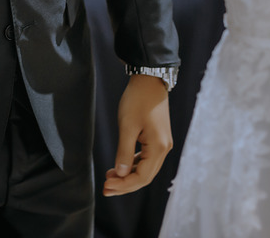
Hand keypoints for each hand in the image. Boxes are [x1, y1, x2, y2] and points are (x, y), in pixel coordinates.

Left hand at [104, 74, 172, 196]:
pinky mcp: (158, 139)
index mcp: (158, 147)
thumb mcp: (127, 126)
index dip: (124, 185)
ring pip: (146, 169)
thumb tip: (121, 174)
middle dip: (125, 185)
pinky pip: (146, 159)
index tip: (106, 187)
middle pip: (145, 177)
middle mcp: (164, 149)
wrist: (149, 80)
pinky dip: (133, 166)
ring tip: (109, 179)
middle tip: (105, 189)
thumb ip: (124, 153)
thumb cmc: (138, 100)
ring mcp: (163, 144)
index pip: (142, 177)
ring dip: (128, 176)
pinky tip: (120, 167)